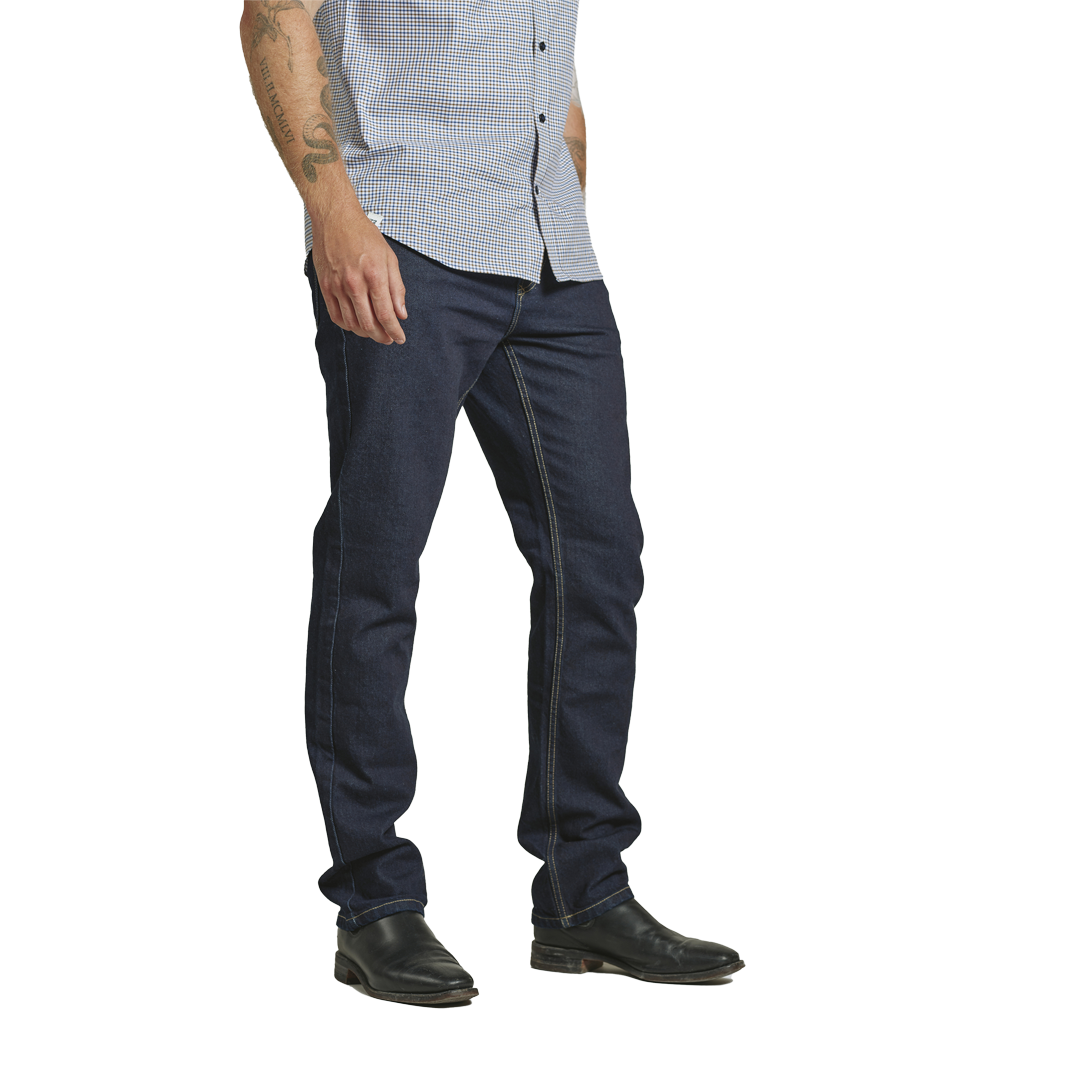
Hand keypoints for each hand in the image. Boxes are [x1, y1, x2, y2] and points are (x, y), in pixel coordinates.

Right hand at [311, 206, 407, 343]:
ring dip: (365, 333)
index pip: (386, 314)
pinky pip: (335, 315)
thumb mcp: (389, 258)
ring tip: (374, 332)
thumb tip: (401, 313)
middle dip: (382, 336)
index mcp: (374, 275)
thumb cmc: (363, 234)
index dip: (394, 331)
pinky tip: (356, 325)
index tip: (400, 338)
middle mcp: (354, 283)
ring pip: (352, 323)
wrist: (335, 218)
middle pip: (369, 323)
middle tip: (389, 338)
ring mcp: (337, 286)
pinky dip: (347, 325)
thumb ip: (396, 288)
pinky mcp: (325, 286)